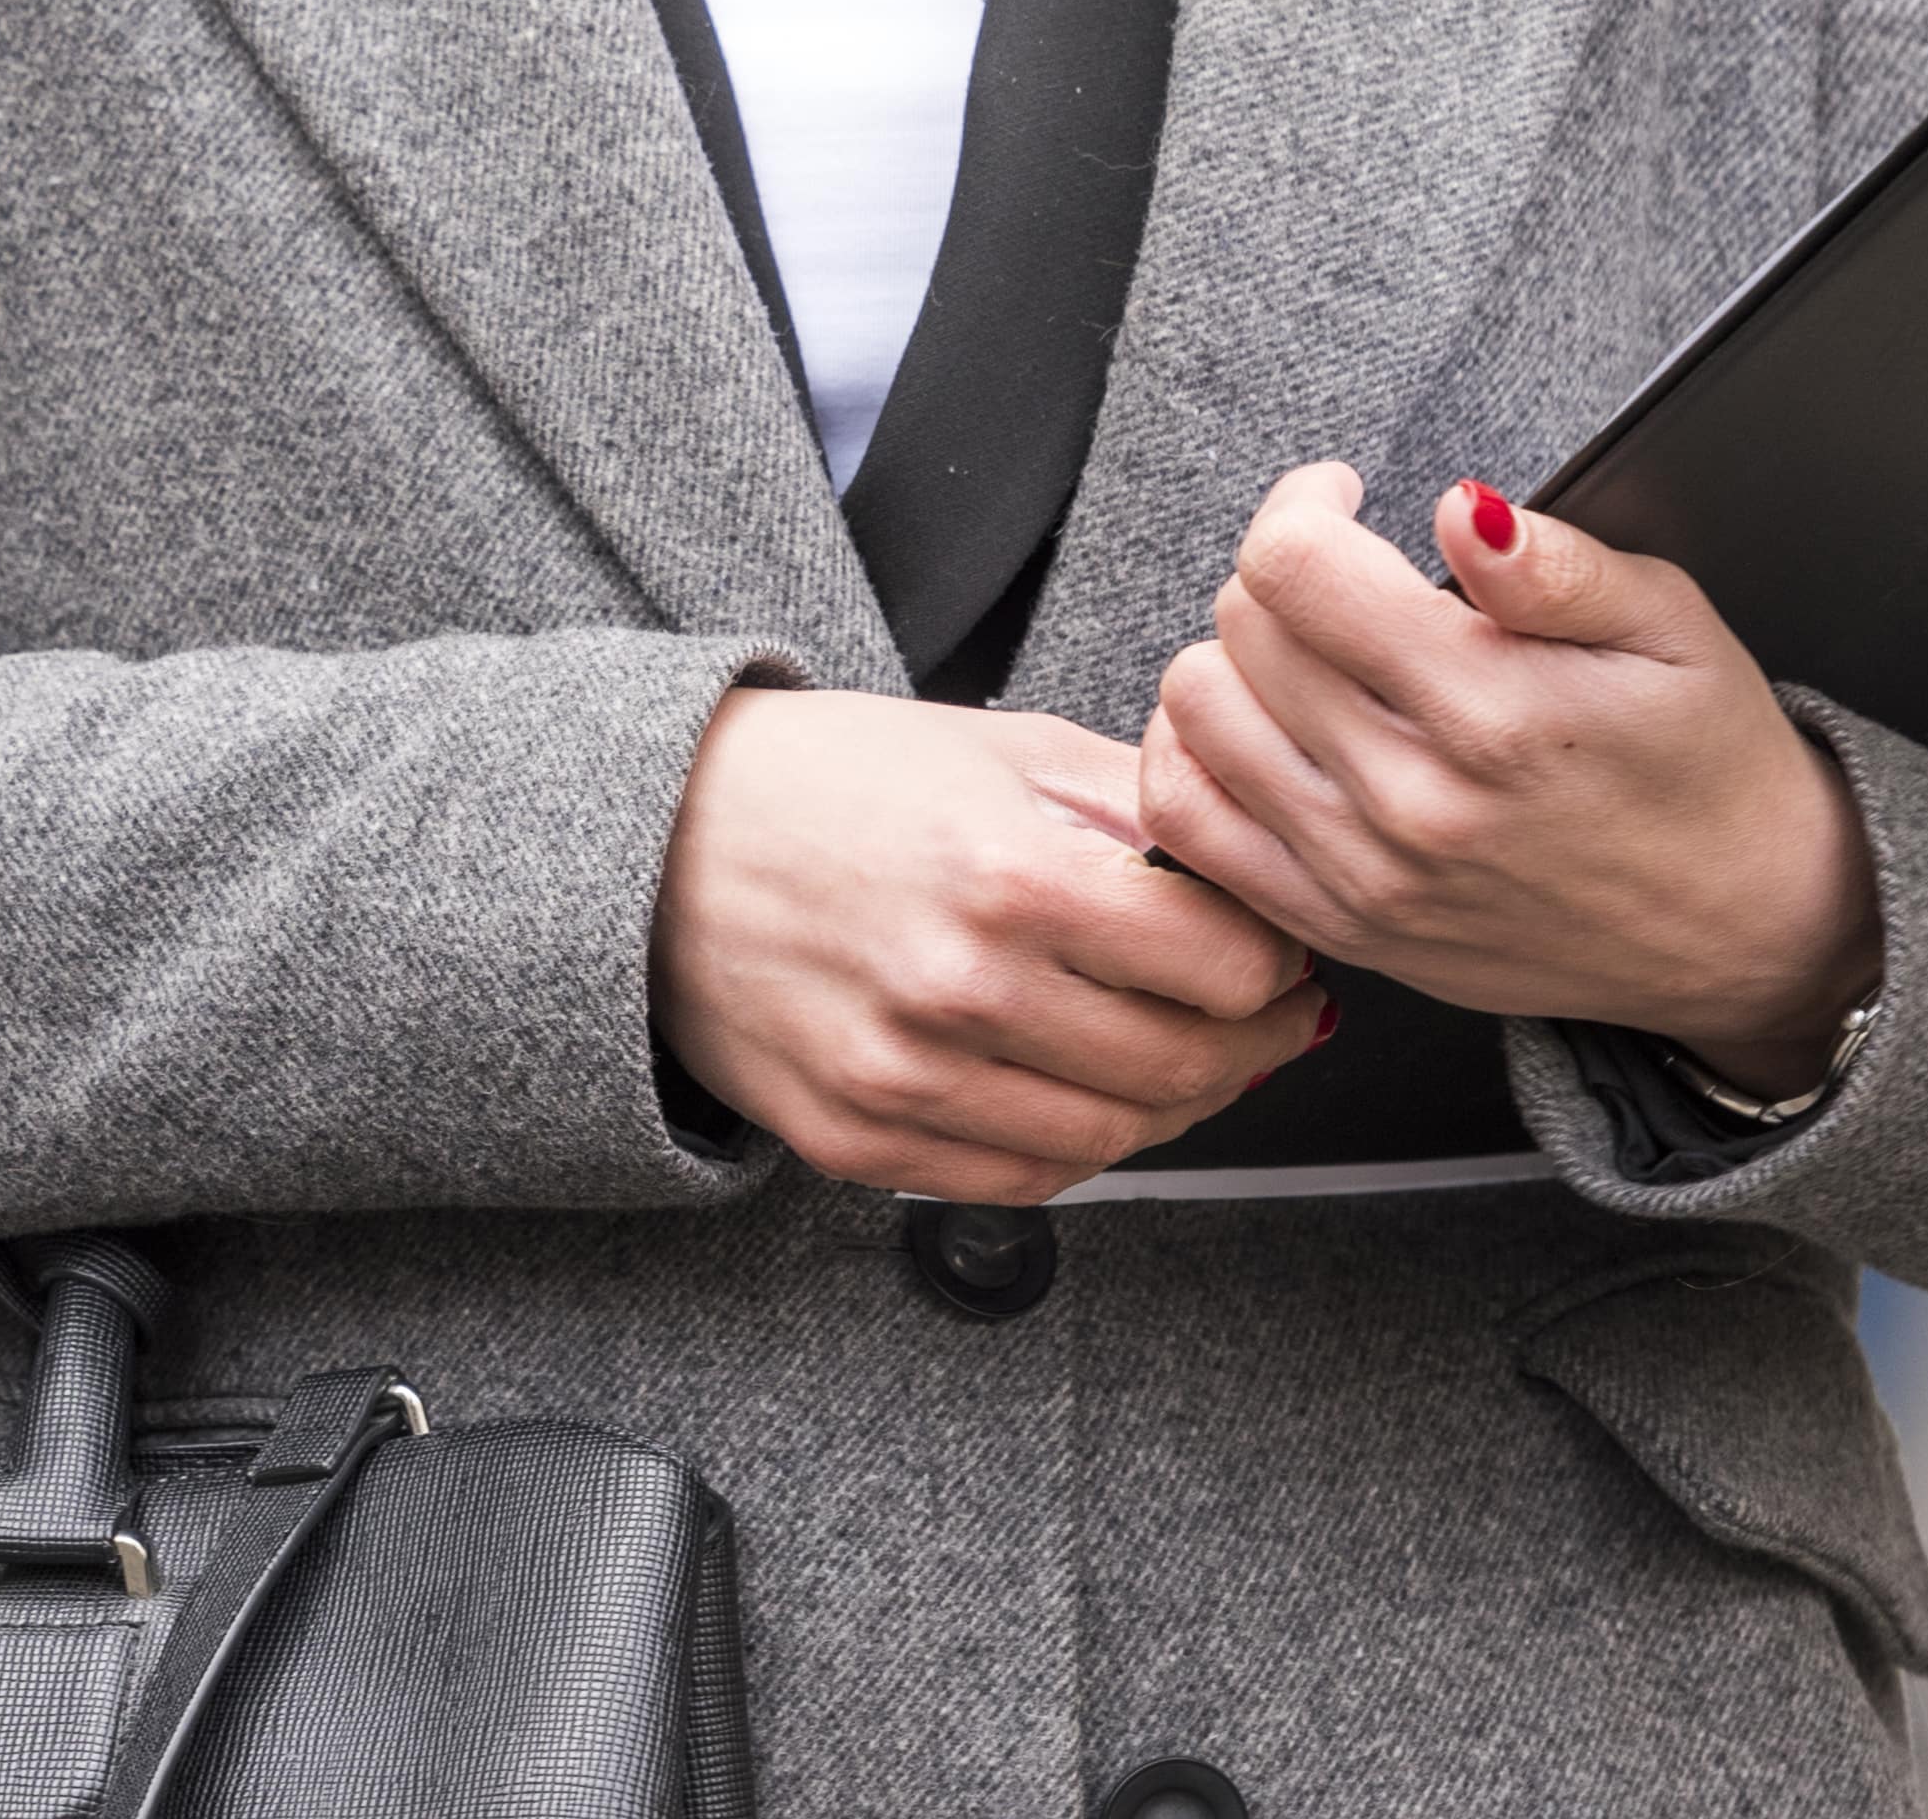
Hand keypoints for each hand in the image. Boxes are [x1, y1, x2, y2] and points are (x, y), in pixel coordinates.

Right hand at [651, 687, 1328, 1200]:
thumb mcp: (994, 746)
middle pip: (1181, 1065)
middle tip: (1269, 1015)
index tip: (1275, 949)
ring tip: (1188, 1054)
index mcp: (1005, 873)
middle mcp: (957, 990)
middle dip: (1253, 1044)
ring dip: (1179, 1104)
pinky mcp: (856, 1141)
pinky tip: (1090, 1093)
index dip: (1274, 961)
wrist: (652, 844)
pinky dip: (1082, 1146)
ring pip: (1111, 1139)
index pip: (1221, 965)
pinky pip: (1020, 1181)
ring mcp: (902, 1080)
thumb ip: (1134, 802)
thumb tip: (1250, 868)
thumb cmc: (825, 782)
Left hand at [1138, 463, 1881, 1094]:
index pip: (1294, 567)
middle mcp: (1413, 801)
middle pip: (1240, 626)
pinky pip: (1189, 826)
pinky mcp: (1344, 930)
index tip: (1346, 501)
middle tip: (1349, 578)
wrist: (1746, 928)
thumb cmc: (1709, 763)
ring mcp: (1366, 877)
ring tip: (1310, 652)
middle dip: (1283, 573)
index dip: (1306, 505)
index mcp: (1494, 710)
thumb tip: (1458, 508)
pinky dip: (1196, 756)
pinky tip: (1259, 727)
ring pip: (1196, 714)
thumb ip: (1553, 564)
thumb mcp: (1671, 628)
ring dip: (1235, 659)